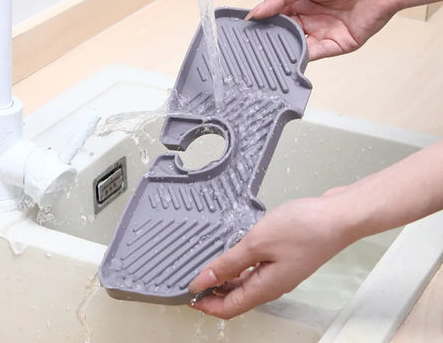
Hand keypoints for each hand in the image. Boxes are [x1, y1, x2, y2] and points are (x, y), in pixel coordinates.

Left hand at [189, 195, 352, 318]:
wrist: (338, 216)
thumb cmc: (304, 229)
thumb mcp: (256, 243)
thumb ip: (229, 263)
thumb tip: (203, 281)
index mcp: (266, 288)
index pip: (229, 308)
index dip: (206, 305)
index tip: (187, 295)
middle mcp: (273, 284)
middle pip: (237, 297)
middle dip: (213, 292)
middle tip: (193, 279)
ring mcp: (281, 271)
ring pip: (247, 282)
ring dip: (226, 277)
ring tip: (209, 264)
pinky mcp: (286, 257)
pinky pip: (257, 268)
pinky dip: (241, 264)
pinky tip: (234, 251)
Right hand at [247, 0, 399, 59]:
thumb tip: (255, 14)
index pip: (275, 15)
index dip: (262, 22)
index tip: (246, 30)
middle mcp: (310, 17)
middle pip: (284, 33)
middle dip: (271, 38)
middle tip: (253, 45)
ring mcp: (323, 32)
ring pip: (297, 46)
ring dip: (284, 49)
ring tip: (267, 53)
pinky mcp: (337, 45)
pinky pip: (315, 54)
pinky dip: (301, 57)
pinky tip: (288, 57)